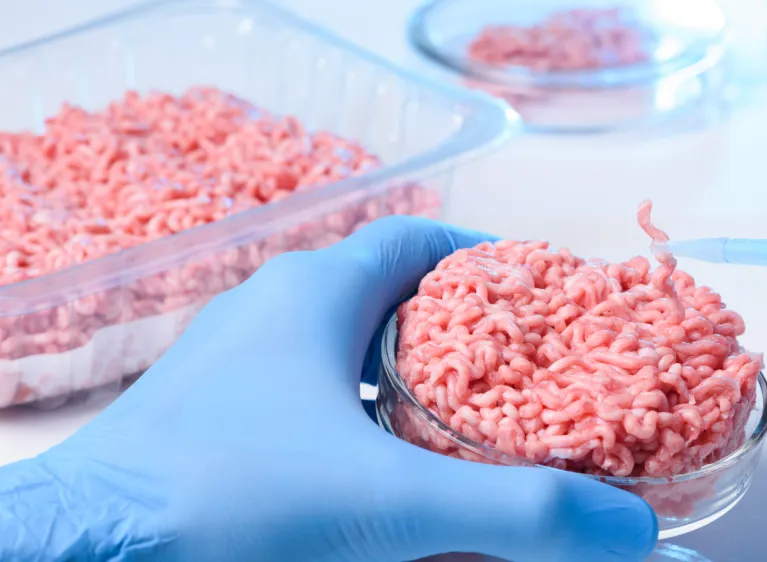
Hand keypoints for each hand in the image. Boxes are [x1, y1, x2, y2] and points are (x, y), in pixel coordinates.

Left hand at [0, 216, 655, 561]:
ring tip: (460, 424)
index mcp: (317, 292)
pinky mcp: (212, 420)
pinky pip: (304, 399)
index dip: (485, 259)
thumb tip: (629, 529)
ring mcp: (235, 366)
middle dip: (455, 329)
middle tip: (515, 373)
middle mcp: (273, 311)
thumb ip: (515, 514)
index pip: (418, 241)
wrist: (88, 550)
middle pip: (386, 295)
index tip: (538, 297)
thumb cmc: (230, 500)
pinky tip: (377, 472)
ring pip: (341, 351)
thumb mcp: (391, 505)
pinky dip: (354, 422)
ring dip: (402, 379)